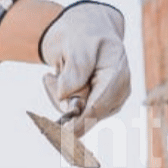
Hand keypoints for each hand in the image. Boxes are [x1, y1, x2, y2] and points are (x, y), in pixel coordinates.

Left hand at [37, 1, 131, 136]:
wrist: (87, 31)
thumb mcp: (78, 44)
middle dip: (60, 98)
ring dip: (58, 96)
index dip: (78, 123)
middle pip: (84, 114)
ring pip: (76, 117)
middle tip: (48, 77)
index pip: (97, 107)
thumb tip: (65, 99)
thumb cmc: (84, 35)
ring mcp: (109, 103)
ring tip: (56, 73)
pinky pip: (73, 114)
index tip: (60, 136)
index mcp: (118, 74)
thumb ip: (74, 70)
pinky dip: (61, 99)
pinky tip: (59, 79)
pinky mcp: (97, 108)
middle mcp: (118, 93)